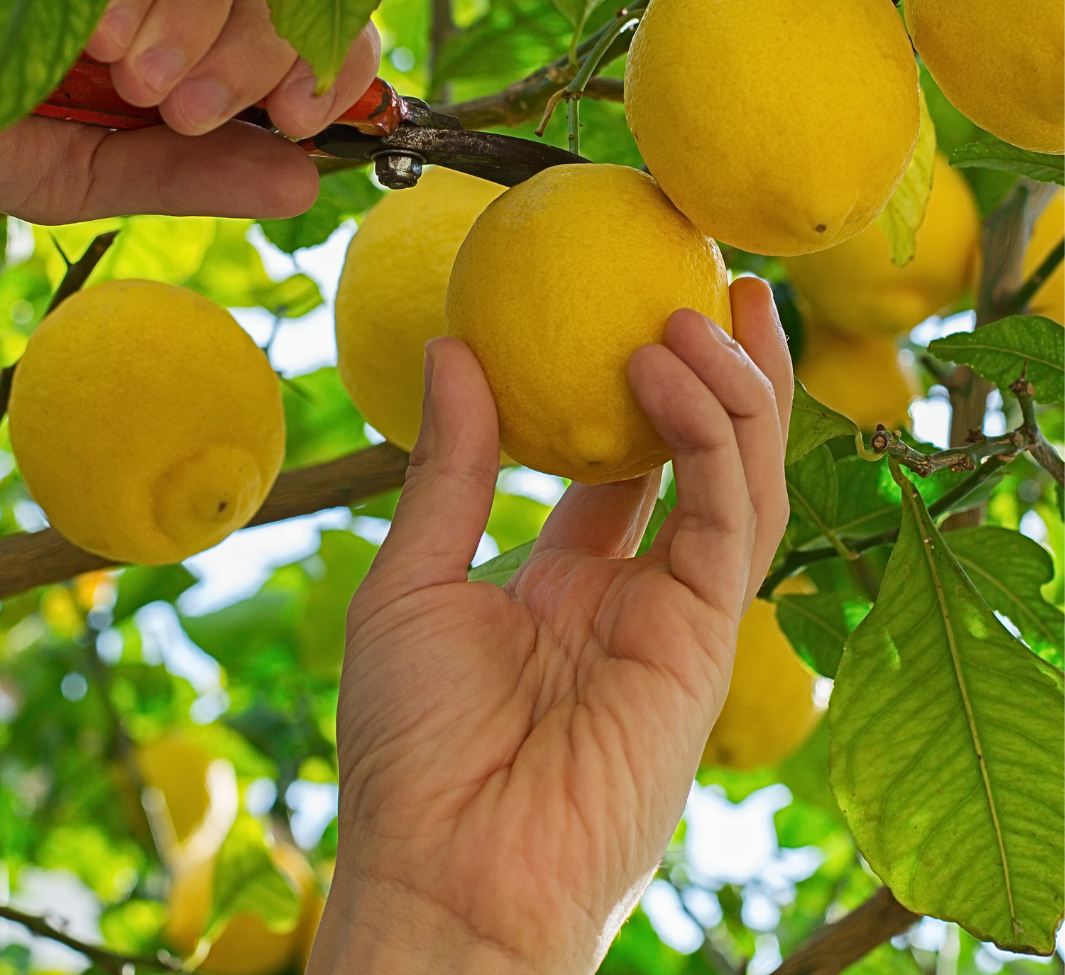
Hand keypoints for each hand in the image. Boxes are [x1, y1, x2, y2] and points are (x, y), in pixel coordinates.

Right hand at [0, 0, 379, 223]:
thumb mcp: (80, 171)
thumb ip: (187, 175)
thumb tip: (303, 184)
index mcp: (190, 26)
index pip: (317, 8)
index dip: (335, 60)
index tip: (301, 119)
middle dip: (263, 51)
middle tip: (188, 108)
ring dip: (201, 19)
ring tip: (129, 73)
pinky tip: (99, 28)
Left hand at [316, 278, 792, 974]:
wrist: (440, 869)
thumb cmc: (410, 746)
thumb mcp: (412, 581)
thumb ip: (450, 469)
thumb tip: (450, 350)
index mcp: (570, 581)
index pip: (625, 467)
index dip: (641, 392)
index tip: (636, 308)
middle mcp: (637, 593)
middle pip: (705, 462)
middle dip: (723, 375)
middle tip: (719, 285)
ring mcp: (680, 617)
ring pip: (743, 481)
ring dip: (734, 390)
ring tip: (704, 309)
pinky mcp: (708, 640)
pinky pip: (730, 520)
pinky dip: (714, 440)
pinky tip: (672, 371)